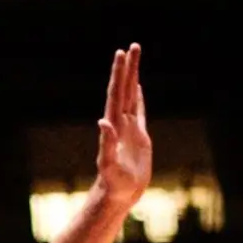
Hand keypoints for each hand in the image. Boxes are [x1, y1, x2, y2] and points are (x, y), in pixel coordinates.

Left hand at [94, 44, 151, 206]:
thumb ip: (106, 144)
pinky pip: (139, 111)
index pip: (117, 94)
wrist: (117, 196)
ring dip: (133, 77)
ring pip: (132, 96)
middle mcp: (120, 123)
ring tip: (134, 58)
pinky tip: (138, 88)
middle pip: (125, 90)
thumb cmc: (112, 184)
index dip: (119, 74)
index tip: (121, 54)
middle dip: (128, 68)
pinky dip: (139, 97)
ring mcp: (129, 129)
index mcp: (114, 126)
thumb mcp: (108, 164)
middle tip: (131, 46)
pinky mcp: (138, 137)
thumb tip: (103, 122)